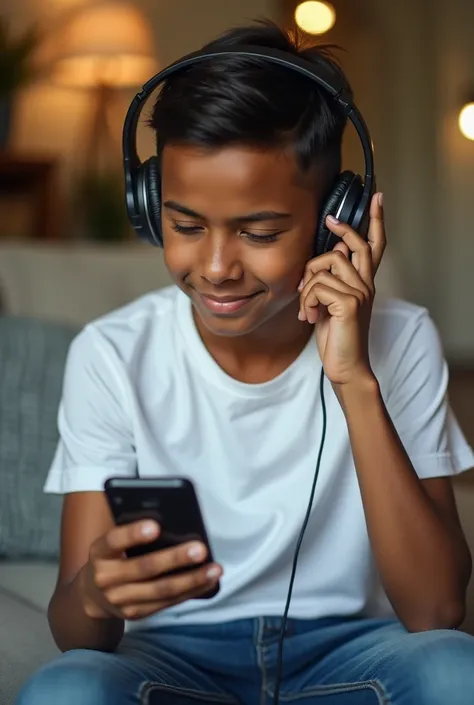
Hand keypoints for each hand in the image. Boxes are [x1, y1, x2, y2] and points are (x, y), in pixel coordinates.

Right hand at [79, 520, 221, 620]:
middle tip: (201, 548)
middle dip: (175, 559)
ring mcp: (120, 600)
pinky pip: (167, 603)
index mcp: (99, 552)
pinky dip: (190, 591)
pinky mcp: (136, 613)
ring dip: (191, 580)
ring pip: (161, 590)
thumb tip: (172, 523)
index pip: (114, 540)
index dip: (133, 533)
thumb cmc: (112, 556)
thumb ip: (132, 533)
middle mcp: (105, 578)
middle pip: (144, 568)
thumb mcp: (112, 542)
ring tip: (215, 568)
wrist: (91, 594)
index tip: (156, 525)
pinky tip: (208, 581)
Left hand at [298, 192, 385, 385]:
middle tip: (329, 221)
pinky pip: (317, 285)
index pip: (376, 248)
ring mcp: (360, 293)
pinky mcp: (349, 303)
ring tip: (306, 307)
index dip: (376, 222)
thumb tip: (331, 252)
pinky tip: (308, 316)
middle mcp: (366, 285)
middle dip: (343, 229)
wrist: (345, 367)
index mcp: (363, 284)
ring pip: (325, 265)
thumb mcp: (329, 304)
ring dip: (306, 284)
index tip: (377, 198)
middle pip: (357, 245)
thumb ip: (331, 281)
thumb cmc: (335, 337)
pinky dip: (305, 300)